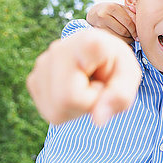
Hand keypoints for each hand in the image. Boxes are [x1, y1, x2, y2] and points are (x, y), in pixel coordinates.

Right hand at [27, 29, 141, 125]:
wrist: (100, 53)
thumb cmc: (116, 64)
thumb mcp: (130, 76)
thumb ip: (121, 96)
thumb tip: (97, 121)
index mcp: (87, 41)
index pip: (79, 89)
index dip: (96, 93)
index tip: (106, 76)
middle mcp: (57, 49)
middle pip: (65, 101)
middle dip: (87, 103)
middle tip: (97, 85)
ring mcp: (41, 64)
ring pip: (56, 110)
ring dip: (77, 106)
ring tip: (86, 85)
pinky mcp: (33, 79)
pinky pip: (50, 111)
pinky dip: (65, 107)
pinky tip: (73, 89)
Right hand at [87, 2, 136, 42]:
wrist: (94, 13)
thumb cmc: (112, 10)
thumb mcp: (121, 8)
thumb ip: (132, 13)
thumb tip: (139, 24)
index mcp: (112, 7)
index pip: (128, 22)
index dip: (135, 30)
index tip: (139, 35)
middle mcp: (104, 16)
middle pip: (123, 31)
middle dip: (131, 36)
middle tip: (135, 38)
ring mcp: (99, 25)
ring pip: (118, 37)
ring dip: (126, 40)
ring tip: (129, 38)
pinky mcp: (98, 33)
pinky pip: (112, 40)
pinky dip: (120, 42)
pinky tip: (122, 40)